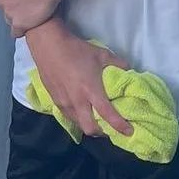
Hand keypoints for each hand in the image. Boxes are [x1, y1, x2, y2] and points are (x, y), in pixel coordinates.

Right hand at [29, 22, 132, 139]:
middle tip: (108, 128)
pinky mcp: (54, 100)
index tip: (129, 131)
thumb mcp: (102, 54)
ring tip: (94, 119)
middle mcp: (77, 101)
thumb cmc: (76, 50)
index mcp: (91, 90)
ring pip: (77, 124)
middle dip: (101, 132)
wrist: (49, 46)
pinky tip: (80, 110)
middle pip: (89, 128)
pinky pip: (68, 116)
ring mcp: (64, 103)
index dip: (120, 125)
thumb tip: (128, 70)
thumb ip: (117, 64)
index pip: (107, 114)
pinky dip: (77, 118)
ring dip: (88, 125)